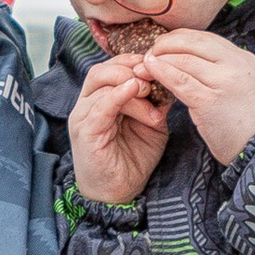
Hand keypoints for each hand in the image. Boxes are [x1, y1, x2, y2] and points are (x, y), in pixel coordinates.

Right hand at [68, 54, 173, 205]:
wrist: (120, 193)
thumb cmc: (132, 158)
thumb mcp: (152, 124)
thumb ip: (157, 102)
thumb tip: (171, 79)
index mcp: (102, 99)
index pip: (112, 66)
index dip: (133, 61)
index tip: (157, 66)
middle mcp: (88, 104)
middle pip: (103, 70)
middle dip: (130, 68)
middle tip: (154, 80)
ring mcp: (84, 117)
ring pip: (102, 85)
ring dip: (130, 86)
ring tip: (150, 96)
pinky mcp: (85, 133)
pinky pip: (99, 106)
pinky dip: (117, 95)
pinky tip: (134, 92)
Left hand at [134, 28, 254, 166]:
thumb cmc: (251, 122)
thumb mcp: (243, 85)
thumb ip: (223, 71)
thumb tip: (192, 60)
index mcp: (243, 59)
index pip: (205, 37)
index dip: (180, 39)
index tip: (165, 45)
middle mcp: (235, 65)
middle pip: (192, 42)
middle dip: (166, 44)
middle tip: (151, 52)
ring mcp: (223, 81)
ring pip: (183, 59)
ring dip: (160, 58)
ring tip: (145, 63)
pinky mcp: (209, 100)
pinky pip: (179, 80)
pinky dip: (162, 72)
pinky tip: (150, 70)